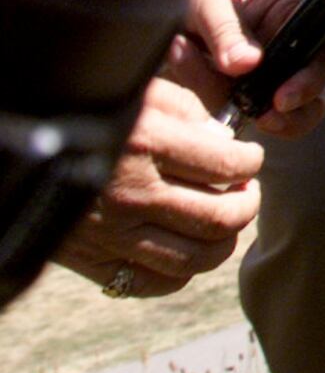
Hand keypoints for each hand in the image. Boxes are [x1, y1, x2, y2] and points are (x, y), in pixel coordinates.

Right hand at [52, 76, 262, 294]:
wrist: (25, 143)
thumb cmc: (89, 108)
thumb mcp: (140, 90)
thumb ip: (188, 111)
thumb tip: (226, 143)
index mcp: (146, 143)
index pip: (227, 165)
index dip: (251, 161)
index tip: (250, 157)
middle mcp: (133, 193)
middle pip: (220, 218)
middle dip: (247, 204)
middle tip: (246, 190)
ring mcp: (113, 233)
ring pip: (195, 258)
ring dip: (223, 242)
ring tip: (225, 220)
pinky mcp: (94, 260)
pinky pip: (154, 282)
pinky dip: (183, 273)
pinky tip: (187, 249)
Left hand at [174, 0, 324, 136]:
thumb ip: (227, 29)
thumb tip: (248, 65)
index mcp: (284, 14)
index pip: (312, 55)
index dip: (305, 82)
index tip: (280, 100)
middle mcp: (271, 43)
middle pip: (291, 92)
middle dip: (272, 108)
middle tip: (253, 114)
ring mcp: (244, 64)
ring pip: (248, 101)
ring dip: (211, 85)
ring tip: (181, 48)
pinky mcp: (216, 77)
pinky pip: (214, 97)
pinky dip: (194, 82)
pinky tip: (176, 50)